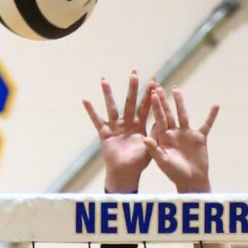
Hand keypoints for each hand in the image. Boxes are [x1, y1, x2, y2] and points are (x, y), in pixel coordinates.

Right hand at [83, 70, 155, 192]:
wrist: (125, 174)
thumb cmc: (139, 163)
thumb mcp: (151, 149)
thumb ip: (155, 137)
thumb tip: (162, 125)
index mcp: (140, 125)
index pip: (146, 107)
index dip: (150, 95)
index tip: (154, 80)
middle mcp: (128, 123)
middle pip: (130, 102)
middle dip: (132, 88)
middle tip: (134, 73)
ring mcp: (115, 127)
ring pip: (112, 107)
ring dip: (108, 94)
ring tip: (104, 80)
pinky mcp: (105, 133)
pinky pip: (97, 120)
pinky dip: (91, 111)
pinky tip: (85, 100)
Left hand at [144, 86, 218, 192]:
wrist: (191, 181)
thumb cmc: (175, 174)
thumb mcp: (163, 162)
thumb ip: (155, 150)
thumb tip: (146, 139)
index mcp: (164, 138)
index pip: (159, 119)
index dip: (156, 106)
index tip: (152, 93)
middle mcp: (174, 133)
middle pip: (168, 113)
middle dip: (163, 100)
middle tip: (157, 86)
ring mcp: (186, 134)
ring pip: (183, 114)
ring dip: (180, 102)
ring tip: (176, 89)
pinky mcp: (199, 138)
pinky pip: (206, 124)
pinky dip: (211, 116)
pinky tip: (216, 105)